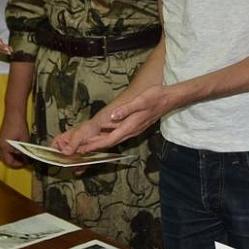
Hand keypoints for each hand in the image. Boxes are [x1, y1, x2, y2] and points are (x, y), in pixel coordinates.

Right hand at [0, 115, 28, 167]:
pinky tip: (19, 149)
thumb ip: (24, 150)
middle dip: (14, 161)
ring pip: (5, 154)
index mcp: (4, 147)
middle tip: (24, 161)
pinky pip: (5, 149)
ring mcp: (0, 142)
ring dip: (13, 156)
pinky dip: (11, 151)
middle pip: (5, 159)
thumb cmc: (19, 126)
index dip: (17, 164)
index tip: (25, 164)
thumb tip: (26, 157)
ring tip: (22, 156)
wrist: (14, 114)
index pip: (9, 161)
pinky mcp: (2, 138)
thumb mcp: (24, 140)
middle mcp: (0, 146)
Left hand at [53, 86, 169, 154]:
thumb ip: (126, 109)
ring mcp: (134, 129)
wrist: (170, 99)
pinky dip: (108, 136)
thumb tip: (112, 115)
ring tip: (86, 144)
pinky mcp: (136, 126)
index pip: (109, 139)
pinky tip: (103, 134)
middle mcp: (132, 130)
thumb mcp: (141, 101)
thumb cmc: (156, 98)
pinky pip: (119, 134)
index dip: (95, 145)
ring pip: (114, 139)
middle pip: (110, 142)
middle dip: (94, 147)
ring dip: (100, 143)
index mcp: (130, 125)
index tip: (82, 149)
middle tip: (78, 150)